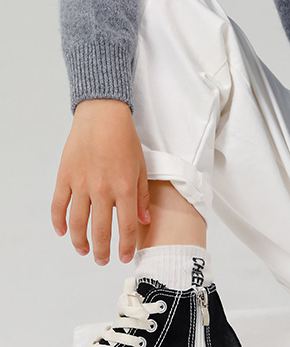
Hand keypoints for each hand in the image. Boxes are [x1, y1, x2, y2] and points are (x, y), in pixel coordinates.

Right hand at [51, 99, 150, 264]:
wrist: (102, 116)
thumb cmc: (125, 139)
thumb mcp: (141, 166)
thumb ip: (141, 195)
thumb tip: (144, 220)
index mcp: (124, 187)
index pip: (126, 226)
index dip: (125, 246)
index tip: (124, 257)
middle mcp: (102, 189)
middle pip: (100, 230)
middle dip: (102, 250)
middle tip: (103, 260)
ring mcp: (81, 184)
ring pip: (77, 223)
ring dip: (80, 241)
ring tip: (84, 250)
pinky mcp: (65, 178)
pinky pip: (58, 207)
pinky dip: (59, 222)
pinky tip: (63, 232)